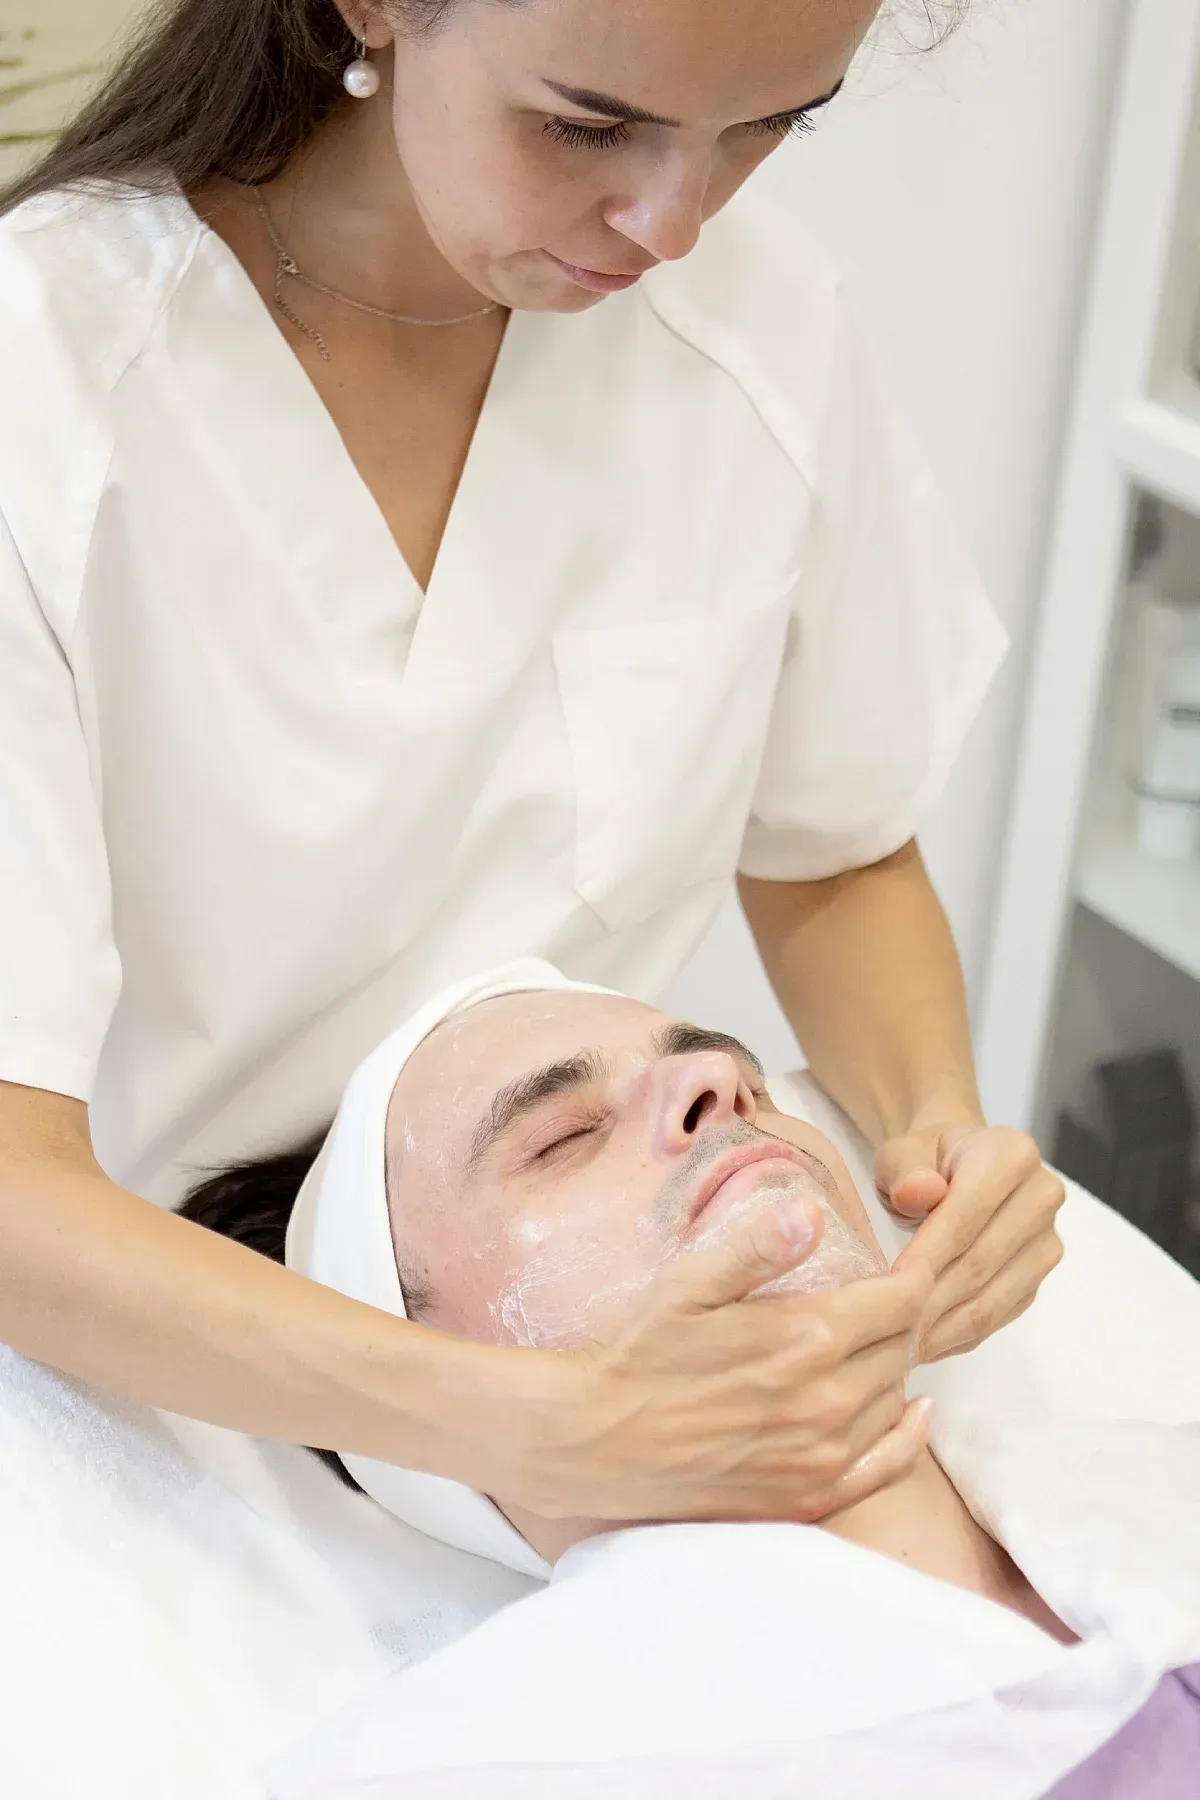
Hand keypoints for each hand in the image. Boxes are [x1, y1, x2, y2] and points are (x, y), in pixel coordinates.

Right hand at [513, 1195, 934, 1525]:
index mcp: (806, 1338)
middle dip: (900, 1317)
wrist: (592, 1442)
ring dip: (892, 1367)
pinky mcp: (807, 1498)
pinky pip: (886, 1467)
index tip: (909, 1261)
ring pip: (894, 1398)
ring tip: (873, 1342)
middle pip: (902, 1347)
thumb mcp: (688, 1284)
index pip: (900, 1300)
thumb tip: (810, 1211)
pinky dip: (908, 1437)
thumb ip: (756, 1248)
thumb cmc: (636, 1353)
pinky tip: (912, 1412)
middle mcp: (827, 1402)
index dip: (911, 1276)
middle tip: (883, 1297)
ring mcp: (822, 1457)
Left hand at [878, 1122, 1064, 1360]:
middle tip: (889, 1330)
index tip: (890, 1288)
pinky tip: (929, 1345)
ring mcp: (1047, 1239)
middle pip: (982, 1262)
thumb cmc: (923, 1160)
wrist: (955, 1166)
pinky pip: (1002, 1313)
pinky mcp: (1040, 1274)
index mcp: (1012, 1155)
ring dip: (947, 1327)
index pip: (966, 1216)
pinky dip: (963, 1335)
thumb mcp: (901, 1152)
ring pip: (994, 1296)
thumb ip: (905, 1168)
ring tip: (904, 1347)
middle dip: (932, 1300)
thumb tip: (918, 1193)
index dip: (927, 1256)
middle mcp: (1042, 1196)